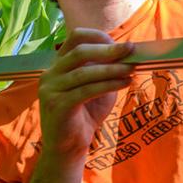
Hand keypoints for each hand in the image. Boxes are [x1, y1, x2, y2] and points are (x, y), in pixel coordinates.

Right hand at [37, 28, 134, 163]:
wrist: (69, 147)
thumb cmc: (86, 114)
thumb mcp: (99, 87)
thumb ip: (107, 69)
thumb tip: (129, 51)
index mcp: (58, 65)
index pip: (74, 38)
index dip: (98, 36)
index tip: (120, 42)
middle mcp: (50, 74)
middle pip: (79, 52)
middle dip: (108, 50)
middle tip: (131, 50)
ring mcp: (50, 90)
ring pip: (84, 72)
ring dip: (112, 69)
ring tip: (132, 69)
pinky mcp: (57, 105)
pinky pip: (86, 90)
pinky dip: (109, 85)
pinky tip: (125, 83)